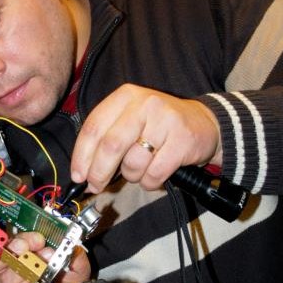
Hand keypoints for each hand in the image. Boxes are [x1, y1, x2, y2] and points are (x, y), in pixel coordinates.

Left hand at [71, 84, 221, 192]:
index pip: (93, 127)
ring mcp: (165, 121)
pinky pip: (154, 173)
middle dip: (99, 172)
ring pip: (133, 163)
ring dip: (131, 176)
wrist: (205, 123)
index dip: (81, 155)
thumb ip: (106, 138)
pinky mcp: (182, 141)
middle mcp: (143, 104)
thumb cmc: (158, 125)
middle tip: (96, 186)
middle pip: (110, 145)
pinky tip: (154, 175)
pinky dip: (149, 182)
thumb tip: (83, 172)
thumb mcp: (130, 119)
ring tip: (139, 170)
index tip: (77, 176)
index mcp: (124, 96)